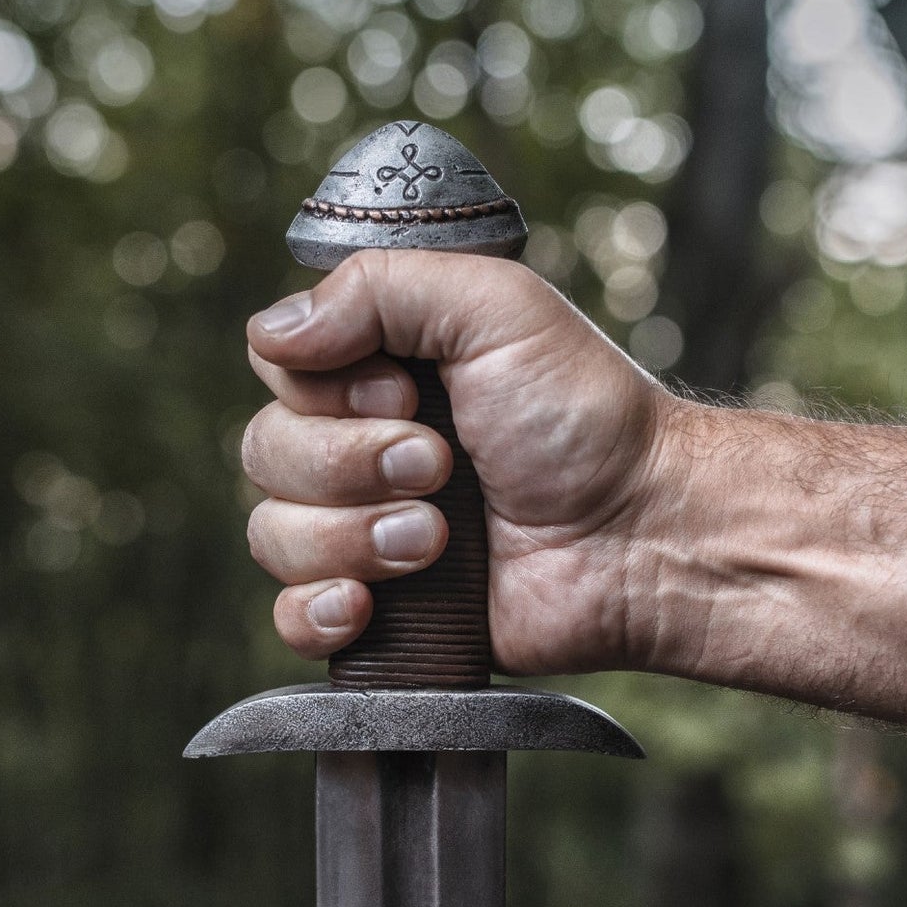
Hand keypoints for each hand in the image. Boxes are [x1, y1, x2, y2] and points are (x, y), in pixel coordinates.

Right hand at [243, 250, 675, 676]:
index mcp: (379, 371)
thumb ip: (377, 288)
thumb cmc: (585, 420)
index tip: (407, 396)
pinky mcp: (379, 612)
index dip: (327, 389)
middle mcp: (361, 449)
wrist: (640, 537)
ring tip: (439, 540)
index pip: (279, 368)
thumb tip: (272, 331)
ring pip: (273, 535)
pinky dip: (318, 611)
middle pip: (267, 453)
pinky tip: (369, 603)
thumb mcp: (494, 307)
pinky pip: (291, 618)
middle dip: (351, 466)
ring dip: (355, 537)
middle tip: (440, 468)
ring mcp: (364, 532)